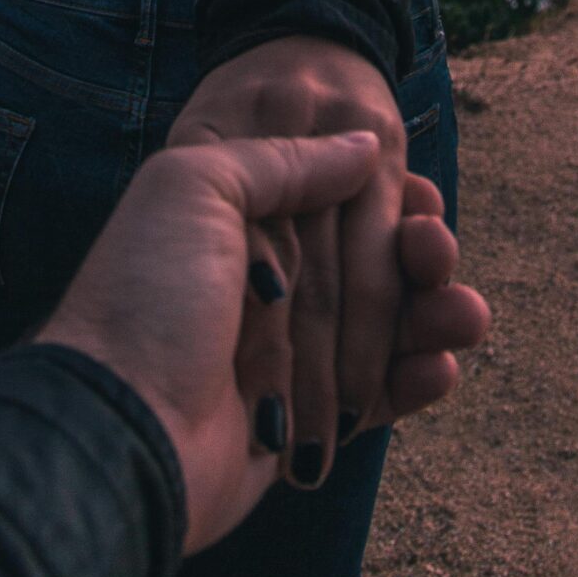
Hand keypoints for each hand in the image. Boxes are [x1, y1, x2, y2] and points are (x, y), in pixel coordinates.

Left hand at [38, 135, 487, 552]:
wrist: (116, 425)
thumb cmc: (146, 293)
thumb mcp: (195, 183)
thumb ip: (282, 160)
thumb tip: (364, 151)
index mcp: (238, 224)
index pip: (333, 199)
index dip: (384, 195)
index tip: (419, 195)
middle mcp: (265, 284)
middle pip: (369, 261)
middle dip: (415, 255)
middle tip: (434, 248)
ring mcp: (288, 353)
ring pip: (387, 326)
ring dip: (432, 315)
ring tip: (462, 312)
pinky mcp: (308, 421)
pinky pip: (382, 395)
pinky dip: (417, 381)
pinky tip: (441, 364)